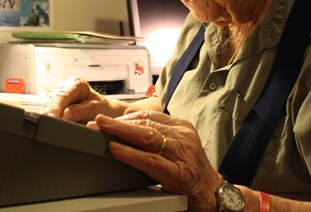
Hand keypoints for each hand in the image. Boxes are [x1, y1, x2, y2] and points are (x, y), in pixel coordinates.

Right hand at [44, 76, 124, 122]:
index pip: (63, 95)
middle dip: (52, 113)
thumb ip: (80, 110)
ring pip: (48, 107)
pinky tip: (56, 126)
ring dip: (52, 117)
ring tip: (57, 127)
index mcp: (76, 83)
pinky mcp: (55, 107)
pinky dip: (52, 120)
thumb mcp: (95, 109)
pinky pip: (49, 114)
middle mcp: (65, 88)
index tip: (53, 117)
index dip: (56, 107)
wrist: (104, 113)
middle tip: (54, 125)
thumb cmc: (102, 108)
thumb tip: (65, 114)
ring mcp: (59, 98)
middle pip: (53, 100)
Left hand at [88, 110, 222, 210]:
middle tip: (97, 121)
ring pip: (147, 138)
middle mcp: (183, 137)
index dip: (126, 116)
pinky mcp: (178, 173)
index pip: (149, 116)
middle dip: (118, 123)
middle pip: (146, 124)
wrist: (212, 194)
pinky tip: (116, 149)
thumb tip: (127, 121)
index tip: (107, 117)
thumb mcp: (177, 146)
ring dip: (120, 133)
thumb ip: (157, 135)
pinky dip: (130, 154)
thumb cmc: (190, 171)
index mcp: (181, 127)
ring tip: (101, 131)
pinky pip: (150, 160)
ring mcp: (182, 153)